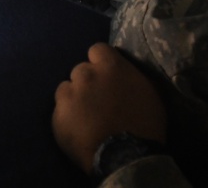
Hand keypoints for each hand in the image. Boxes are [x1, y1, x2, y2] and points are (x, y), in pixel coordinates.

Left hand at [53, 43, 166, 174]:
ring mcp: (69, 95)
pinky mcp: (57, 116)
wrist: (126, 158)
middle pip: (81, 70)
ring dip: (75, 97)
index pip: (97, 50)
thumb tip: (124, 69)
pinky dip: (67, 116)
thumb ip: (132, 74)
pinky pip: (60, 109)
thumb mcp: (150, 92)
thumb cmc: (145, 124)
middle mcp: (86, 74)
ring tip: (86, 116)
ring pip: (67, 88)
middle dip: (89, 82)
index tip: (107, 75)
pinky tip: (78, 128)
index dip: (101, 62)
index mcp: (110, 66)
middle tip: (98, 100)